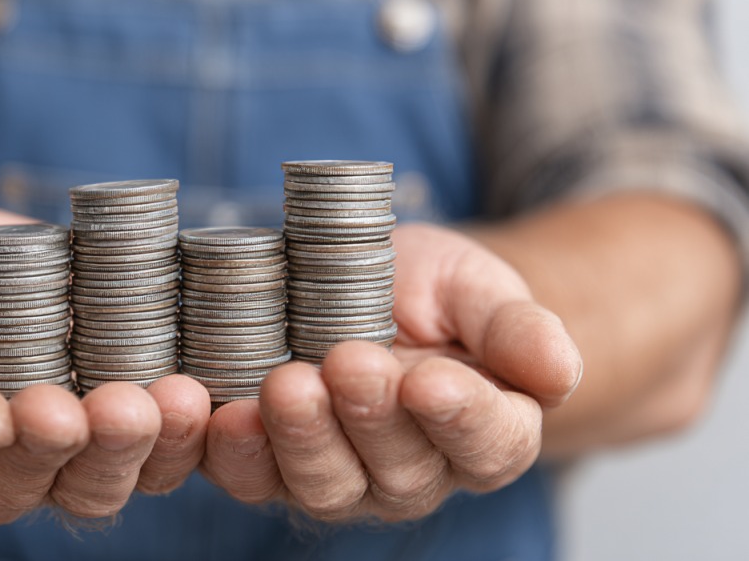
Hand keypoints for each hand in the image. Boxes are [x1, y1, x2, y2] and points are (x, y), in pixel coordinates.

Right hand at [0, 205, 210, 524]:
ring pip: (90, 484)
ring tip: (160, 402)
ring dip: (128, 451)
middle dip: (51, 448)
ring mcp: (56, 458)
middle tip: (78, 410)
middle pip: (15, 480)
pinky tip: (200, 399)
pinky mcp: (115, 440)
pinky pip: (152, 459)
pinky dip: (180, 438)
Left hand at [201, 223, 582, 521]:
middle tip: (346, 364)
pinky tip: (215, 411)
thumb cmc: (436, 295)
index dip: (460, 418)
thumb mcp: (480, 289)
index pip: (487, 443)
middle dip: (368, 420)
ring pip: (323, 484)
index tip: (430, 380)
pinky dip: (229, 449)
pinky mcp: (270, 462)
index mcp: (486, 433)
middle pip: (398, 472)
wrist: (373, 290)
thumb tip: (559, 367)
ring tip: (283, 386)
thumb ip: (517, 328)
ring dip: (300, 439)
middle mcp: (415, 471)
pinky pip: (249, 473)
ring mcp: (340, 474)